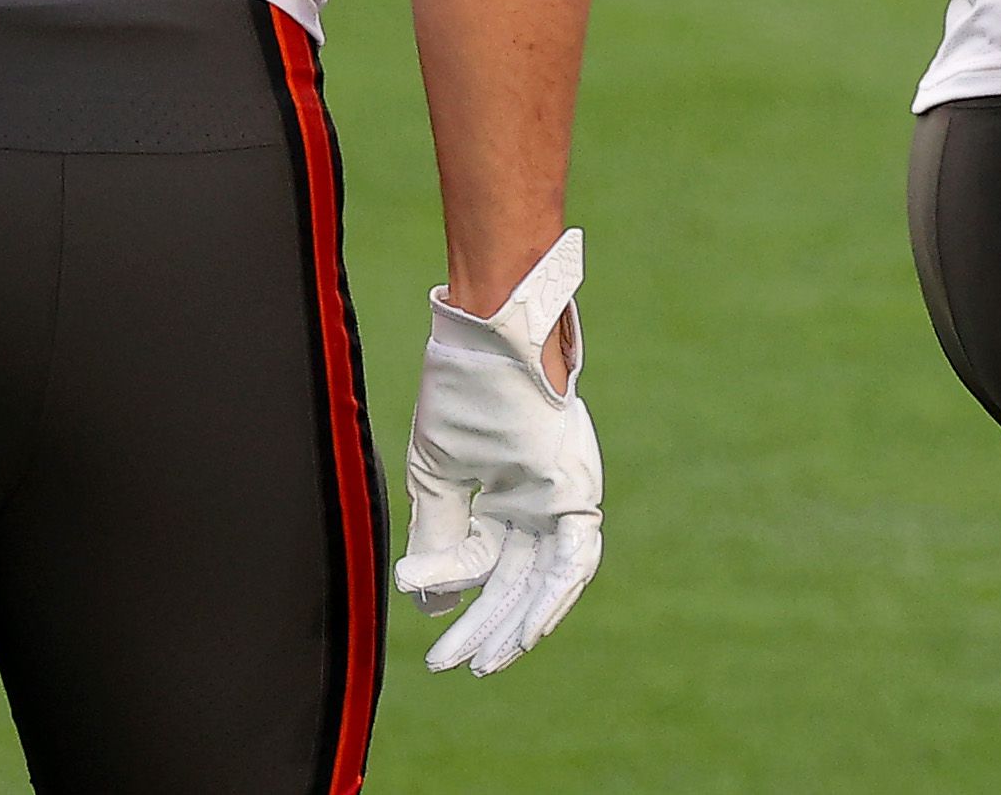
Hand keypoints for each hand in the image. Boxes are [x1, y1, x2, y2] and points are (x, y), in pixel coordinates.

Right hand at [393, 229, 602, 675]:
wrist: (492, 335)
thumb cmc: (464, 393)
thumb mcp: (438, 475)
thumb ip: (438, 538)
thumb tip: (427, 602)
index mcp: (499, 493)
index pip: (478, 557)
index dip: (449, 581)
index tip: (421, 599)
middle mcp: (534, 501)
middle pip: (512, 580)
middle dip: (483, 626)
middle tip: (450, 666)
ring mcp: (560, 496)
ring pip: (544, 579)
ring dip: (518, 623)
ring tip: (489, 661)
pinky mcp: (579, 491)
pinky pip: (575, 559)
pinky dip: (554, 596)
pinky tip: (530, 630)